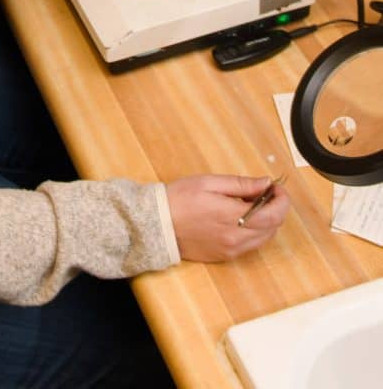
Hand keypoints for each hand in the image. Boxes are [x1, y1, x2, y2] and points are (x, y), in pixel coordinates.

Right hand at [166, 174, 289, 262]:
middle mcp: (236, 238)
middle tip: (264, 191)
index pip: (274, 214)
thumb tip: (265, 183)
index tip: (276, 187)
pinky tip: (241, 218)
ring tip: (251, 203)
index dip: (282, 200)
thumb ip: (241, 184)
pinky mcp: (225, 256)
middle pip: (273, 227)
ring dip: (267, 220)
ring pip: (264, 238)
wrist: (157, 225)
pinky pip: (251, 245)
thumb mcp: (209, 182)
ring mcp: (231, 250)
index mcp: (232, 217)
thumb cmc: (180, 199)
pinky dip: (255, 231)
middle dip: (276, 208)